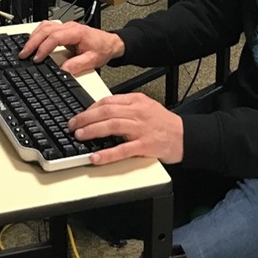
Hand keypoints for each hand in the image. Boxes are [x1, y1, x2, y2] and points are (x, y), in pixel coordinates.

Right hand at [19, 21, 124, 75]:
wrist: (110, 43)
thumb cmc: (102, 49)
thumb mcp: (93, 60)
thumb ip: (77, 65)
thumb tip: (62, 70)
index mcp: (77, 32)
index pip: (55, 37)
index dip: (44, 47)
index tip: (37, 58)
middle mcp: (69, 26)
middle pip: (46, 29)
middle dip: (32, 42)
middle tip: (24, 54)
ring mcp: (66, 26)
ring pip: (44, 26)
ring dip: (33, 37)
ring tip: (26, 49)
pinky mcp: (63, 29)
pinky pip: (46, 27)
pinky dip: (37, 34)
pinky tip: (33, 41)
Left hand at [69, 93, 183, 165]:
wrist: (185, 136)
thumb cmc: (164, 123)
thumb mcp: (145, 107)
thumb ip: (126, 107)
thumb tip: (101, 111)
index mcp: (136, 101)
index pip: (108, 101)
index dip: (90, 108)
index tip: (79, 115)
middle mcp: (138, 112)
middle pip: (106, 111)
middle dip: (86, 118)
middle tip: (73, 125)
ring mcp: (141, 129)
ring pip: (112, 125)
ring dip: (92, 130)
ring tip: (79, 135)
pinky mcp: (145, 146)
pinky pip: (123, 150)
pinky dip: (107, 154)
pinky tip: (95, 157)